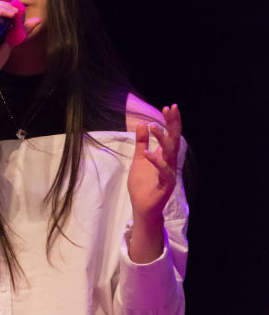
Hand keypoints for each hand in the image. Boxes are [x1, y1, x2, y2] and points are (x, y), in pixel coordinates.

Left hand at [127, 104, 181, 222]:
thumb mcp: (139, 159)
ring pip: (171, 154)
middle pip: (175, 140)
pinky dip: (156, 162)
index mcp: (165, 156)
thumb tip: (143, 123)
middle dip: (173, 124)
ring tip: (154, 127)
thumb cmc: (143, 184)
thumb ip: (141, 143)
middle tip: (169, 109)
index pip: (171, 135)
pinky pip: (163, 171)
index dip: (171, 121)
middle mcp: (170, 163)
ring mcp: (170, 173)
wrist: (142, 206)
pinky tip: (148, 154)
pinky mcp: (166, 184)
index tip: (169, 107)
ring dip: (163, 140)